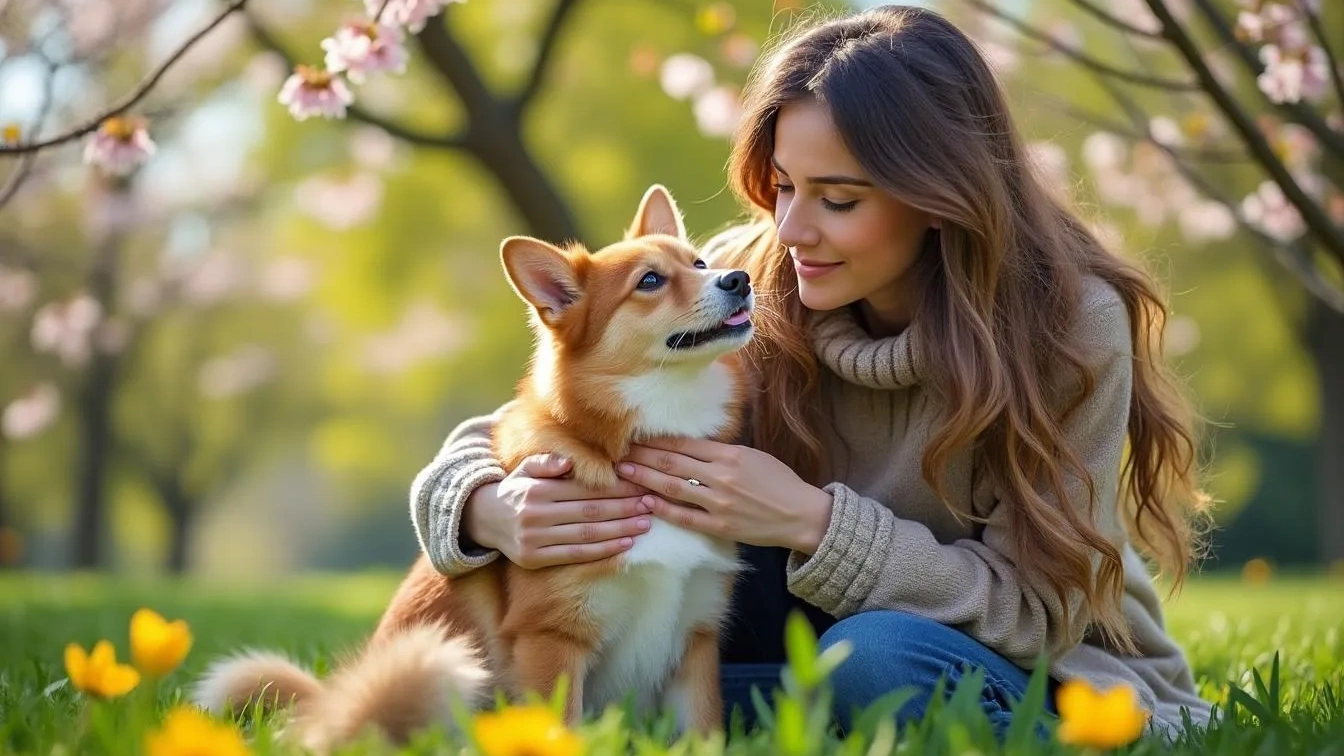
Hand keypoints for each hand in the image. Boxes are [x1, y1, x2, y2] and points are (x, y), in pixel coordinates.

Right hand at [465, 454, 651, 568]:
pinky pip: (576, 554)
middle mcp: (534, 514)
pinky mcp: (535, 559)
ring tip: (645, 523)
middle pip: (589, 511)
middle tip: (650, 503)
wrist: (483, 519)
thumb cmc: (516, 490)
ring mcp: (534, 539)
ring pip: (586, 534)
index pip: (584, 488)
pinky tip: (625, 544)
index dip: (615, 486)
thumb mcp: (525, 469)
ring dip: (620, 529)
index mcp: (536, 489)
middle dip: (624, 507)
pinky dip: (603, 551)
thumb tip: (569, 461)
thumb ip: (547, 463)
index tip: (640, 483)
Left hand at [615, 437, 832, 553]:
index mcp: (730, 454)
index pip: (684, 443)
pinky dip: (663, 510)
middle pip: (672, 462)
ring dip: (645, 479)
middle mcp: (721, 476)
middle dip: (643, 456)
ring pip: (673, 487)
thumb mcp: (753, 456)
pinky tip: (646, 503)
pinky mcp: (720, 526)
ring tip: (624, 474)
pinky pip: (685, 517)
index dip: (656, 440)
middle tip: (619, 452)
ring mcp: (719, 503)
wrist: (801, 515)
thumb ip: (722, 452)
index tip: (635, 437)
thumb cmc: (778, 482)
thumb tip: (690, 446)